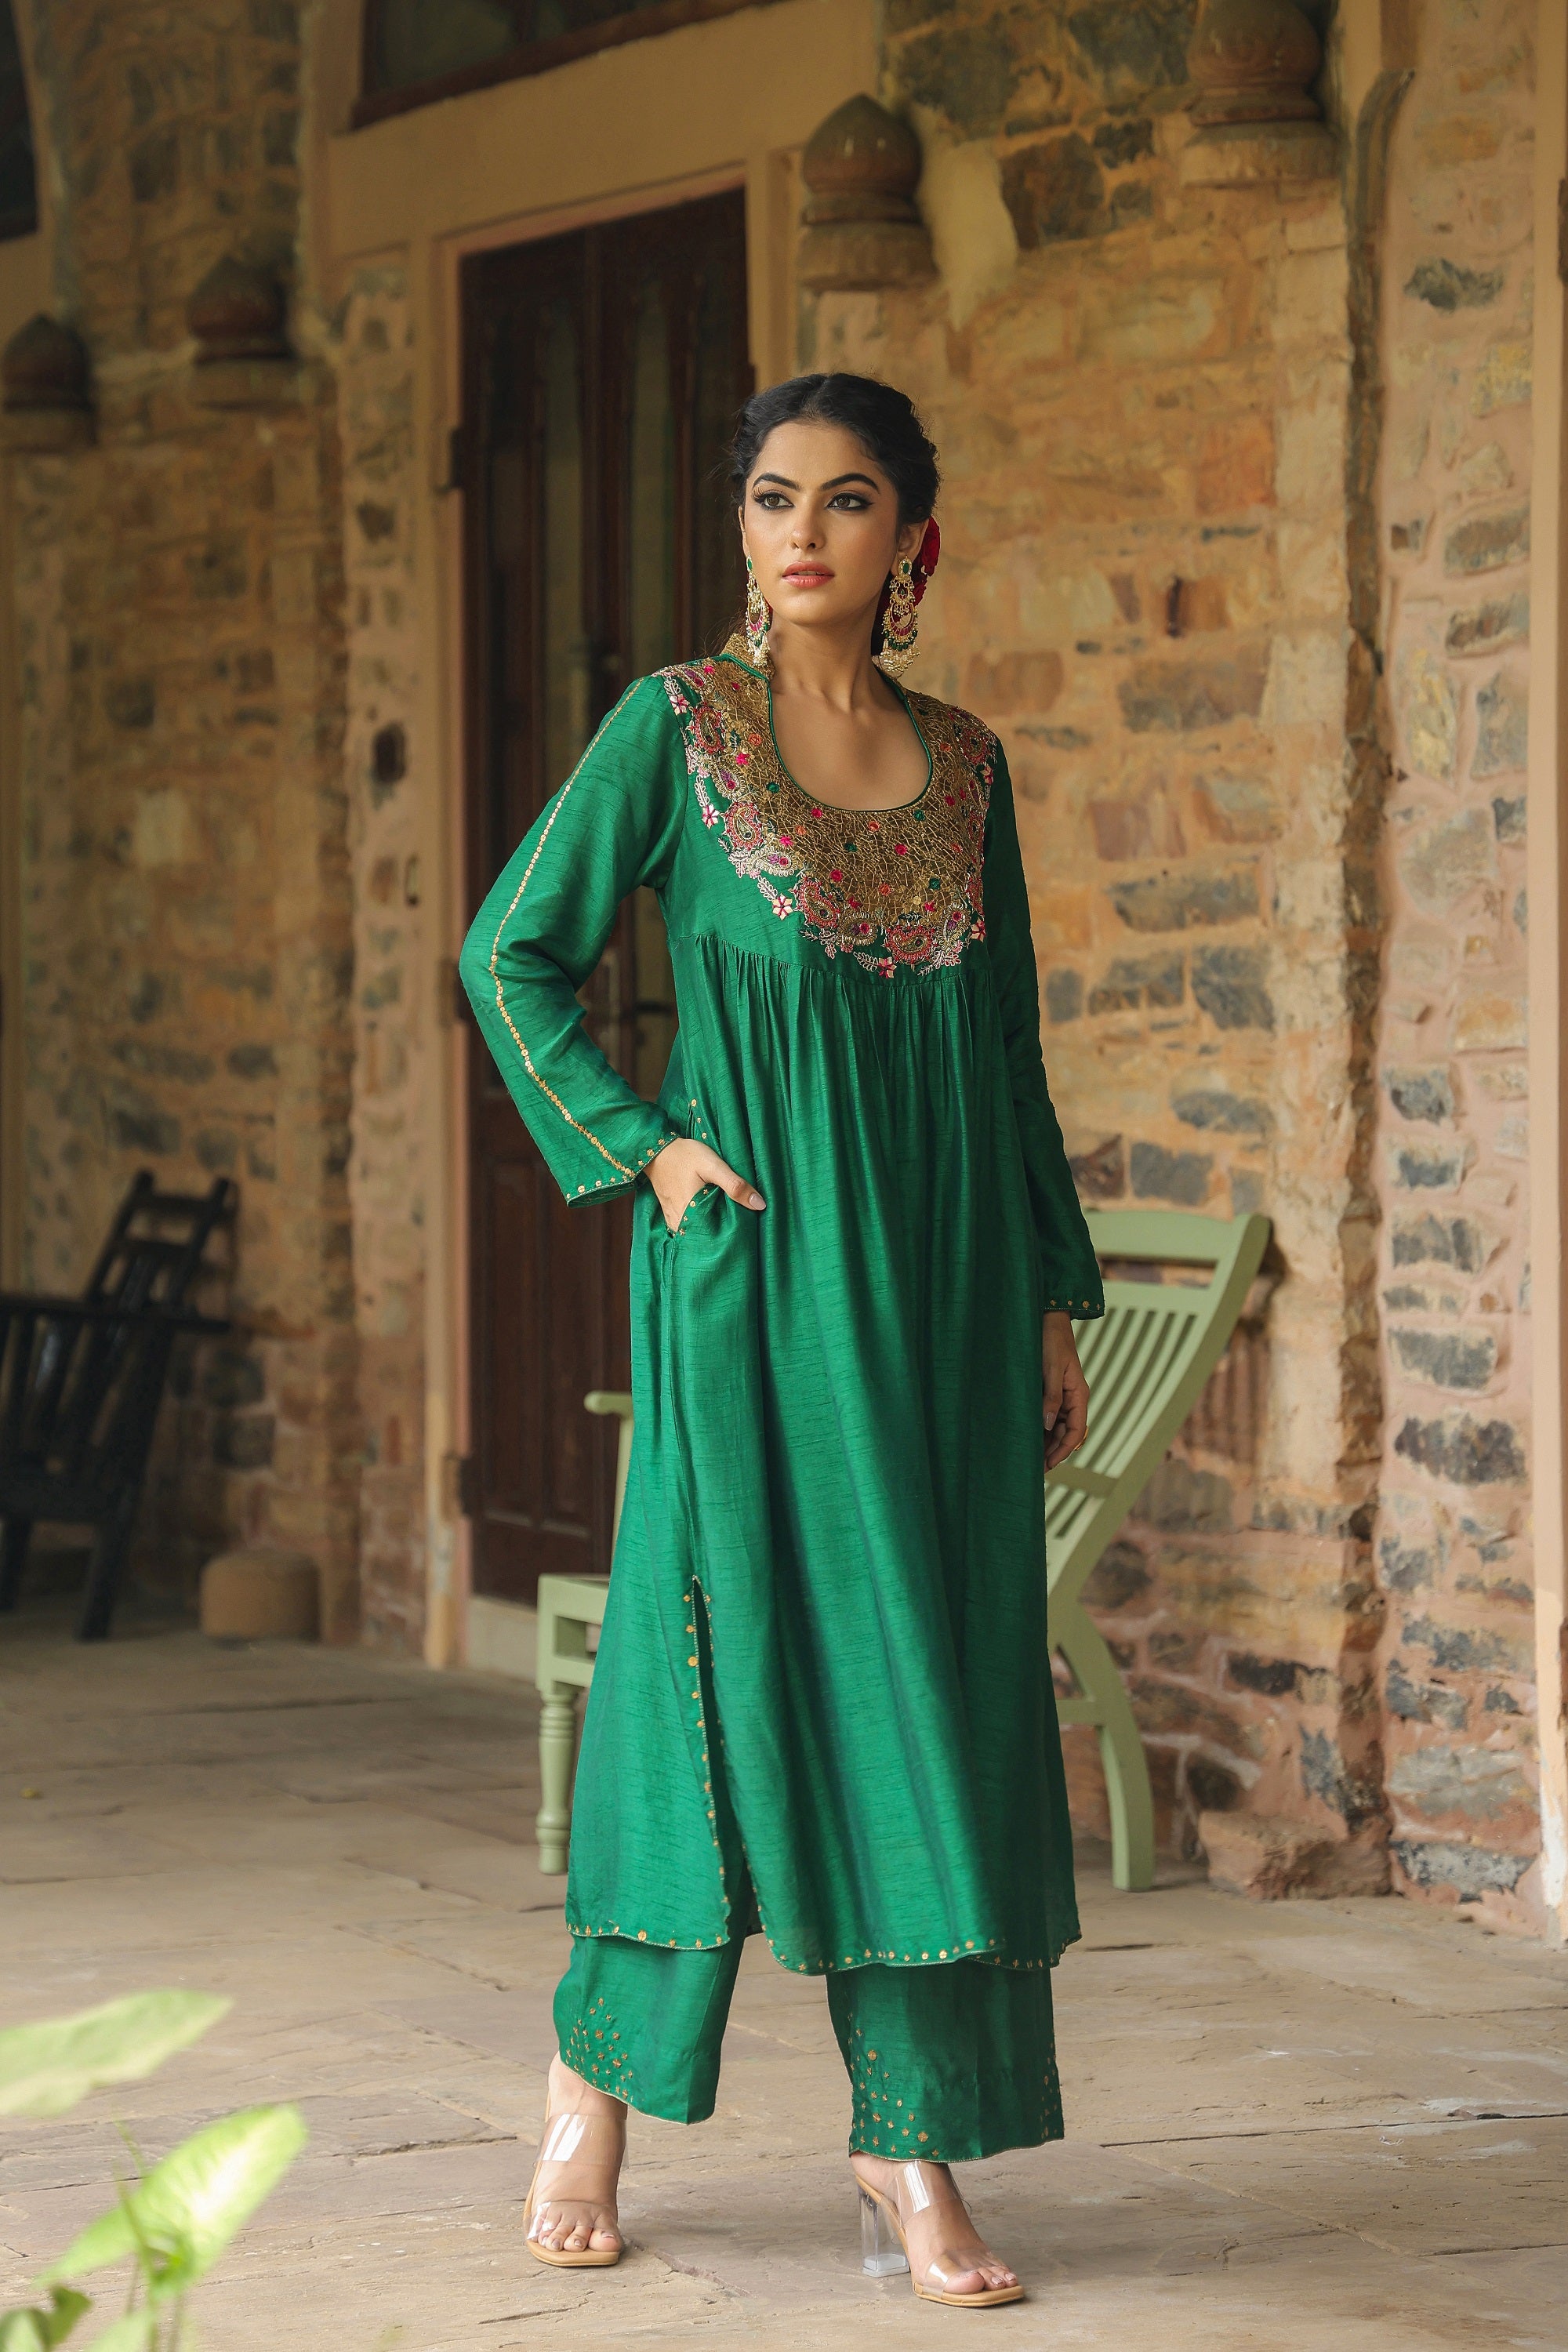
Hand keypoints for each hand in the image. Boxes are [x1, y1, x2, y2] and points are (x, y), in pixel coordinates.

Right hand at [648, 1137, 764, 1234]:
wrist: (657, 1149)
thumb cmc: (685, 1156)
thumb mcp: (713, 1166)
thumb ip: (734, 1185)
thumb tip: (759, 1205)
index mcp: (690, 1215)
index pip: (714, 1239)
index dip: (731, 1237)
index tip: (745, 1233)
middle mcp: (679, 1223)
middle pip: (706, 1238)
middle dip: (722, 1235)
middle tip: (740, 1227)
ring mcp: (673, 1221)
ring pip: (696, 1234)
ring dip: (710, 1230)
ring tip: (727, 1223)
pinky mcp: (671, 1215)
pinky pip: (688, 1227)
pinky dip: (700, 1225)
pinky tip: (711, 1217)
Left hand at [1043, 1310, 1088, 1470]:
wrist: (1048, 1319)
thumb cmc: (1051, 1341)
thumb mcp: (1051, 1369)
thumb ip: (1052, 1397)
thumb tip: (1049, 1425)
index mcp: (1079, 1394)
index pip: (1077, 1432)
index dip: (1064, 1450)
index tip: (1049, 1464)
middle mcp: (1073, 1398)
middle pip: (1067, 1433)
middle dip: (1054, 1451)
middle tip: (1035, 1469)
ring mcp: (1063, 1396)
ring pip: (1058, 1427)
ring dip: (1047, 1443)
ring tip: (1030, 1458)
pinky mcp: (1051, 1391)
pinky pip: (1049, 1416)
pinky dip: (1041, 1429)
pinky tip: (1029, 1437)